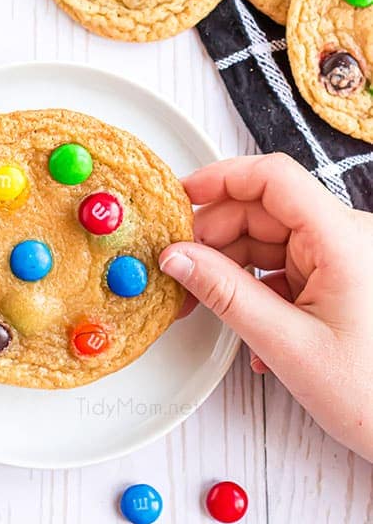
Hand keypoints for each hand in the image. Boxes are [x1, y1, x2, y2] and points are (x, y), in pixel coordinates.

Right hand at [160, 153, 372, 461]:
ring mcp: (342, 257)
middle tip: (179, 268)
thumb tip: (178, 258)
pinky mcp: (337, 279)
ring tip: (204, 303)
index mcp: (343, 240)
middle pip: (263, 209)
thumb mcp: (287, 345)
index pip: (273, 178)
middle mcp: (346, 237)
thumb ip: (226, 295)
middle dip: (214, 236)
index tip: (180, 197)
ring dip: (230, 267)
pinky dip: (254, 287)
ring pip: (267, 237)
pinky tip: (245, 326)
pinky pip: (282, 265)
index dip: (221, 179)